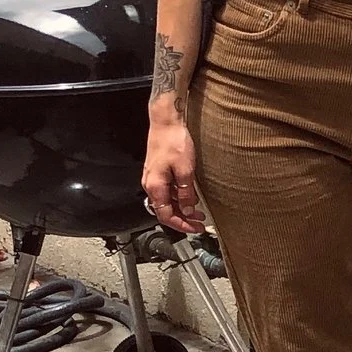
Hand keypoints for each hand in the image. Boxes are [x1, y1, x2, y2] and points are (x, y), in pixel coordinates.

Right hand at [142, 111, 207, 233]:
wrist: (166, 123)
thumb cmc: (174, 142)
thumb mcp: (185, 171)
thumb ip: (186, 193)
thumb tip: (188, 210)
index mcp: (155, 186)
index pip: (165, 215)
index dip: (181, 225)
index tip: (195, 229)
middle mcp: (151, 184)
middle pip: (165, 210)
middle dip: (183, 219)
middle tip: (200, 224)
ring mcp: (154, 178)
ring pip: (167, 201)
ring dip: (182, 209)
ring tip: (199, 213)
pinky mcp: (159, 172)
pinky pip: (168, 192)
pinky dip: (179, 198)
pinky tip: (191, 198)